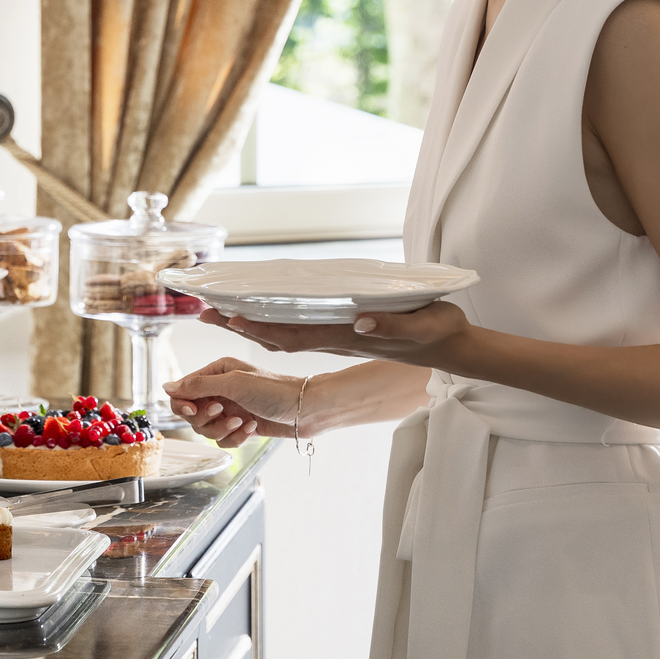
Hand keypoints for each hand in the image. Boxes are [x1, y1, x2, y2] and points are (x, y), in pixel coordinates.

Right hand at [161, 357, 304, 447]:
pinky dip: (235, 437)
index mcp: (216, 372)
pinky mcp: (240, 426)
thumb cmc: (274, 390)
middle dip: (206, 418)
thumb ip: (198, 386)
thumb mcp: (233, 383)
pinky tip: (252, 428)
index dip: (182, 404)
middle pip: (192, 414)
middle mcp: (220, 390)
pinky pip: (223, 440)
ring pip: (207, 429)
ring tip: (243, 421)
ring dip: (223, 429)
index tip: (192, 411)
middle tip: (222, 412)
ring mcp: (230, 409)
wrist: (306, 409)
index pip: (182, 391)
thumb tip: (167, 387)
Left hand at [195, 300, 476, 370]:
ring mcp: (340, 337)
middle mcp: (337, 339)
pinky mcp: (346, 333)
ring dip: (251, 322)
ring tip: (221, 310)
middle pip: (278, 335)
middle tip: (205, 309)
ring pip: (286, 334)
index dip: (261, 326)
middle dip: (241, 323)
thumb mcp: (423, 325)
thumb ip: (390, 324)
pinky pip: (301, 330)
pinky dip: (275, 321)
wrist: (454, 349)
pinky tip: (262, 312)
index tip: (231, 316)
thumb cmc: (441, 333)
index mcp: (350, 336)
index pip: (296, 334)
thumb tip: (358, 320)